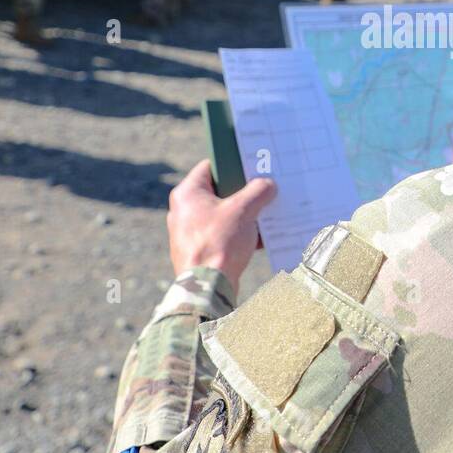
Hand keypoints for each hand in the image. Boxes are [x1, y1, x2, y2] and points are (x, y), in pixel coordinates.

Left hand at [167, 160, 276, 294]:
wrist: (207, 289)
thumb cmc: (219, 243)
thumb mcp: (244, 210)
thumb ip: (258, 192)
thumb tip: (268, 185)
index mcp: (187, 194)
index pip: (210, 167)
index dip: (233, 162)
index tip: (253, 163)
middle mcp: (184, 211)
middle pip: (219, 192)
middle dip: (244, 191)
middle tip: (265, 186)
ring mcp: (190, 233)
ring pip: (223, 215)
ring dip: (246, 215)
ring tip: (268, 212)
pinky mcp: (200, 252)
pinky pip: (224, 236)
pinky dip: (241, 235)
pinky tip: (263, 238)